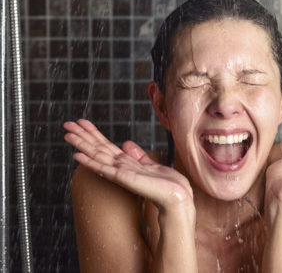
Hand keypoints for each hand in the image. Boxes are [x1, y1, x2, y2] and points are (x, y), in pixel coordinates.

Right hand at [63, 119, 193, 211]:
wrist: (176, 197)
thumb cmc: (166, 184)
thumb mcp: (151, 164)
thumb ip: (137, 156)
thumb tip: (126, 144)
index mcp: (126, 163)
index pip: (106, 145)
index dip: (93, 133)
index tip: (82, 123)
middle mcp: (120, 167)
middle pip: (97, 148)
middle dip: (82, 136)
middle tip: (66, 124)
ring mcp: (120, 173)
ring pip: (97, 155)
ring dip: (81, 145)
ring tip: (67, 134)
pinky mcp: (123, 178)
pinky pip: (103, 168)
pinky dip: (90, 162)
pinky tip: (78, 156)